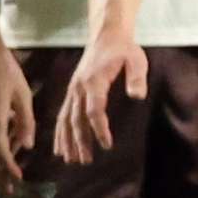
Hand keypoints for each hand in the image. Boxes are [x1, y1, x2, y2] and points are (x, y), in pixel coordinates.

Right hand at [51, 29, 147, 166]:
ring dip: (67, 141)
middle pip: (77, 119)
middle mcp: (79, 88)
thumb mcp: (136, 60)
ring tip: (71, 160)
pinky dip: (60, 132)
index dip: (99, 129)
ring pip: (66, 119)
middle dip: (80, 142)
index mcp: (94, 82)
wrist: (106, 36)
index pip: (94, 110)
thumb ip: (137, 77)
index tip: (106, 145)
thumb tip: (137, 96)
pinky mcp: (72, 92)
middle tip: (85, 161)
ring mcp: (73, 90)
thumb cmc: (124, 50)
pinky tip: (60, 147)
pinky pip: (62, 114)